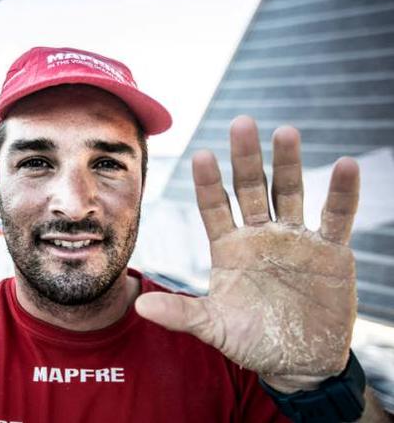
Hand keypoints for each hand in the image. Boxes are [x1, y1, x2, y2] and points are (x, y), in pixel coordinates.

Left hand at [136, 116, 358, 391]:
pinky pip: (336, 217)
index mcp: (228, 247)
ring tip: (285, 132)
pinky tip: (345, 165)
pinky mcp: (330, 251)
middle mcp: (258, 234)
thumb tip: (140, 306)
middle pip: (250, 188)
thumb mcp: (215, 328)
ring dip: (289, 164)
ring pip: (289, 193)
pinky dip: (341, 193)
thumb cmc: (252, 341)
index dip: (209, 182)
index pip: (214, 206)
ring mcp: (294, 239)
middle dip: (246, 158)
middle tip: (241, 123)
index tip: (201, 154)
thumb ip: (182, 314)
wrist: (299, 361)